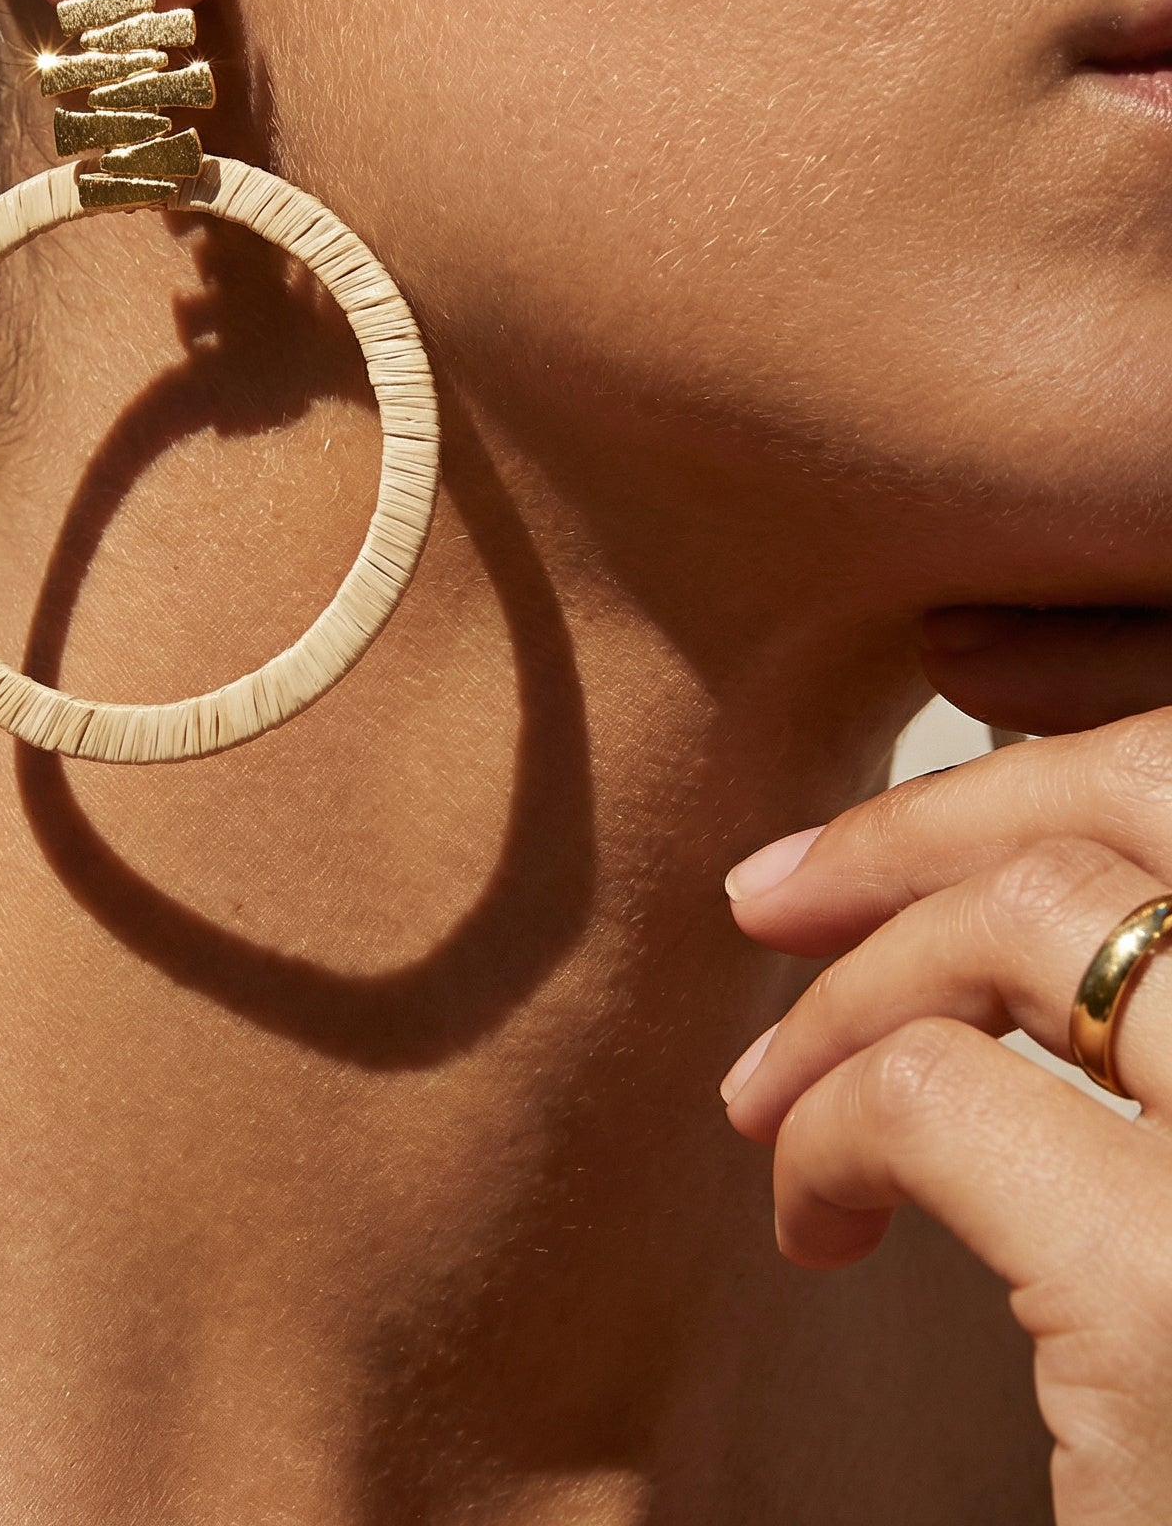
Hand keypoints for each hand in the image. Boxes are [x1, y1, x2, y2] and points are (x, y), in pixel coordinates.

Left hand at [723, 607, 1171, 1525]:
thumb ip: (1158, 1006)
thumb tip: (994, 817)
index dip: (1091, 709)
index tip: (956, 678)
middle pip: (1153, 800)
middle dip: (938, 812)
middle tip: (772, 893)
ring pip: (1028, 920)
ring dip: (858, 987)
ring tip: (767, 1093)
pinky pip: (928, 1096)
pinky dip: (830, 1130)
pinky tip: (817, 1220)